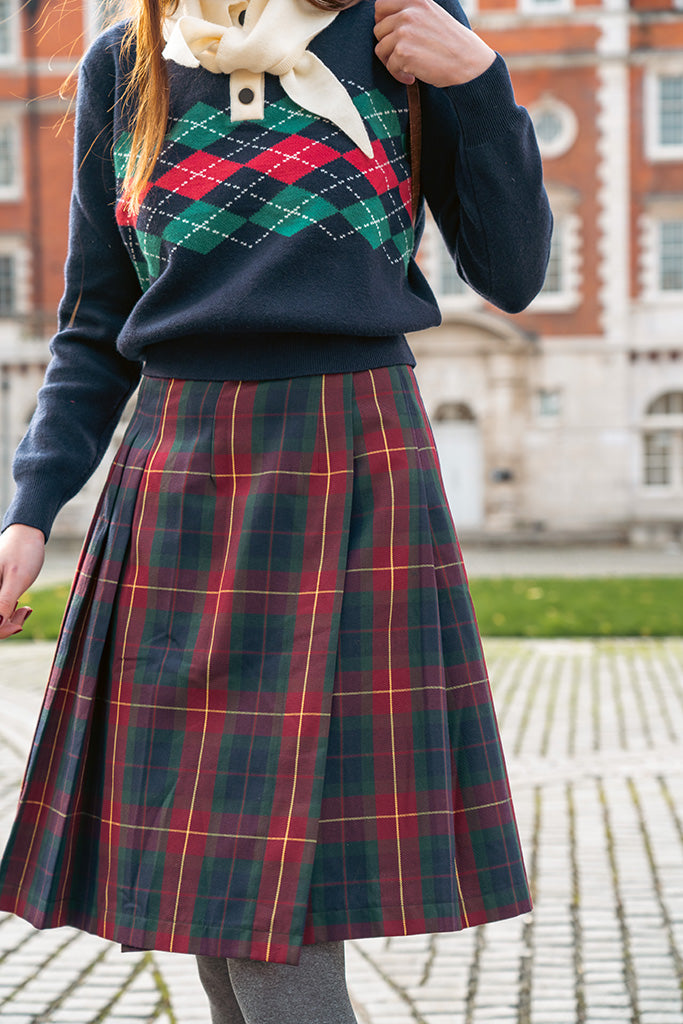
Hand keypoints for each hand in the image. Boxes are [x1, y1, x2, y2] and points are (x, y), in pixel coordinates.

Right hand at [0, 524, 45, 638]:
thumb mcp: (16, 579)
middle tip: (25, 612)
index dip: (0, 630)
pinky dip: (10, 613)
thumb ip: (3, 602)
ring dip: (10, 619)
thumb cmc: (23, 552)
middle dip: (6, 624)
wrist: (27, 533)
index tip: (18, 625)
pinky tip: (23, 608)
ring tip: (25, 609)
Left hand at [374, 0, 495, 86]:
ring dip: (391, 62)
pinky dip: (398, 75)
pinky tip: (412, 77)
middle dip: (387, 45)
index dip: (382, 22)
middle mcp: (408, 12)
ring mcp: (404, 32)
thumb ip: (411, 13)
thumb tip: (385, 21)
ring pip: (380, 49)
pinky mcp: (403, 52)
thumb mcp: (431, 14)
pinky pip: (389, 67)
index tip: (391, 35)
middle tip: (400, 55)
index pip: (380, 6)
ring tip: (407, 67)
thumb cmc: (451, 43)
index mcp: (414, 0)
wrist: (468, 62)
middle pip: (378, 30)